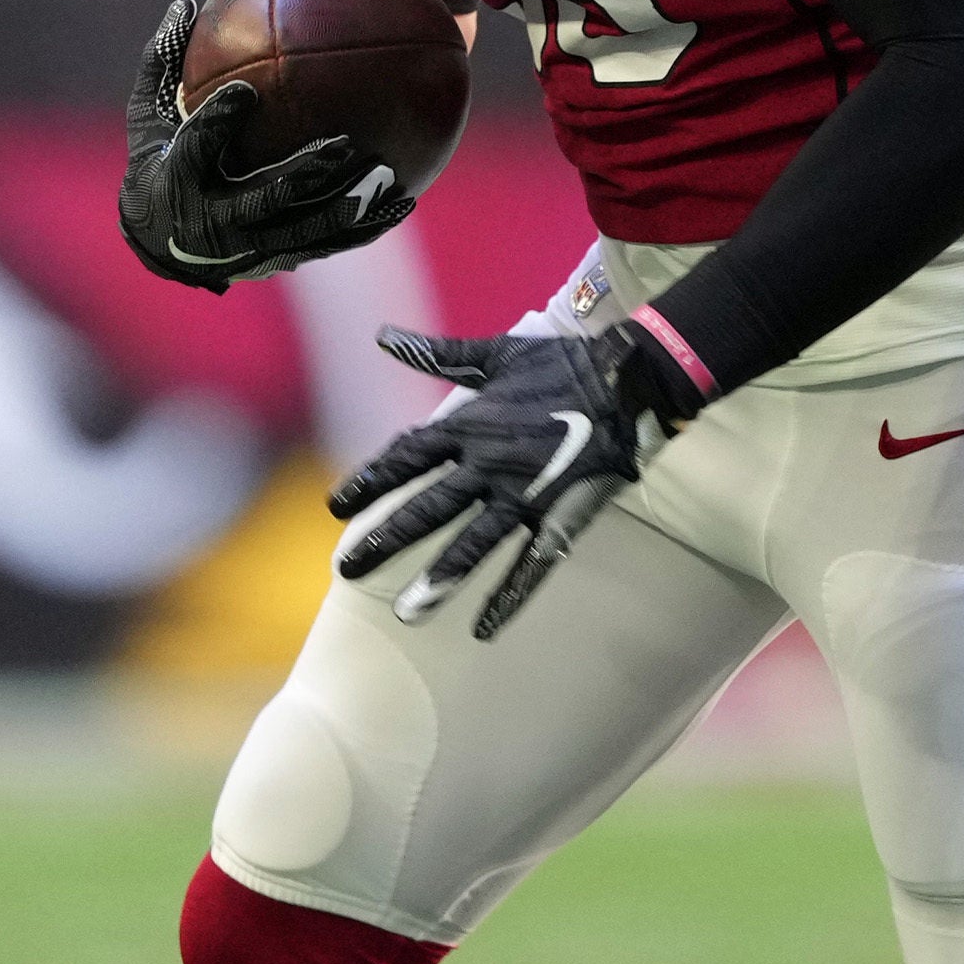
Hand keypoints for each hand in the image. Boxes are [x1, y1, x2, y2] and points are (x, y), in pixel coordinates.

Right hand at [117, 0, 415, 292]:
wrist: (159, 242)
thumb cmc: (157, 160)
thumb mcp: (149, 115)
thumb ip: (165, 64)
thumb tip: (186, 0)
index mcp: (177, 180)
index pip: (196, 149)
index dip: (218, 123)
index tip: (245, 91)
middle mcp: (215, 221)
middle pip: (266, 200)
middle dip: (304, 175)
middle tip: (342, 144)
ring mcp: (250, 246)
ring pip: (307, 230)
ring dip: (349, 205)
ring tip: (388, 177)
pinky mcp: (279, 258)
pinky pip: (329, 243)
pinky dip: (365, 225)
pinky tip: (404, 201)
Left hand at [328, 325, 675, 638]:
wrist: (627, 377)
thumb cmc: (563, 361)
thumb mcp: (495, 354)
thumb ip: (437, 353)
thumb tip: (384, 336)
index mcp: (469, 424)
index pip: (406, 457)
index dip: (370, 482)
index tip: (336, 506)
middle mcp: (487, 462)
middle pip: (427, 507)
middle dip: (385, 539)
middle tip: (348, 569)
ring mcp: (522, 492)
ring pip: (473, 541)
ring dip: (440, 577)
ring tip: (407, 611)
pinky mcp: (557, 512)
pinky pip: (530, 561)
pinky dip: (509, 595)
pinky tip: (486, 627)